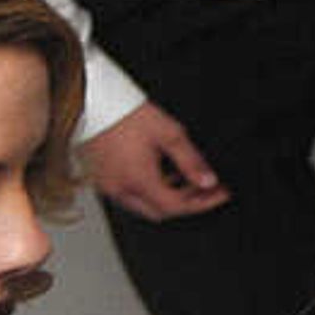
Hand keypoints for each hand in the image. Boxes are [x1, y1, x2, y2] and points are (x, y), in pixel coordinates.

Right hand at [82, 101, 231, 220]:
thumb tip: (209, 180)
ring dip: (167, 198)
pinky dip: (150, 191)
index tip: (220, 194)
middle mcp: (119, 189)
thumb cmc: (127, 114)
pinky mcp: (100, 180)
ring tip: (189, 180)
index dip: (203, 203)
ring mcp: (107, 186)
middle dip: (187, 203)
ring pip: (143, 205)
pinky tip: (163, 174)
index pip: (176, 206)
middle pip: (159, 212)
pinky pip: (129, 195)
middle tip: (207, 189)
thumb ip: (191, 161)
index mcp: (138, 180)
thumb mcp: (169, 134)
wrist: (94, 103)